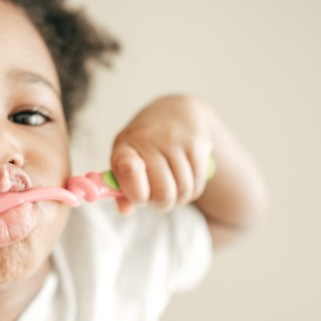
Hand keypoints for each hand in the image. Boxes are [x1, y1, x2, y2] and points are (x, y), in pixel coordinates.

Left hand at [110, 95, 213, 214]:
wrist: (175, 110)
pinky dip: (191, 192)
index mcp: (125, 145)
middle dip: (160, 204)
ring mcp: (176, 140)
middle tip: (157, 196)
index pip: (128, 170)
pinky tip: (184, 180)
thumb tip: (124, 211)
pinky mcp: (198, 143)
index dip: (135, 192)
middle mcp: (149, 139)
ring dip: (178, 198)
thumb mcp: (126, 157)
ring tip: (171, 187)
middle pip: (163, 193)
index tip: (140, 196)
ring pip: (183, 191)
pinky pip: (197, 184)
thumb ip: (122, 187)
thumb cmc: (144, 142)